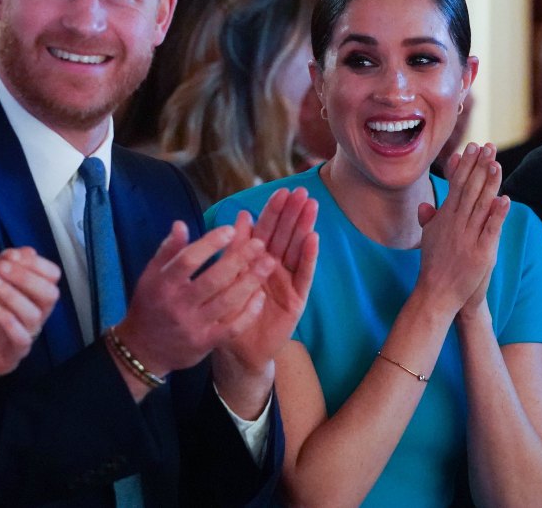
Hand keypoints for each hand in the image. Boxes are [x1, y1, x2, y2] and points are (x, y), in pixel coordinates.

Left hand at [0, 247, 60, 407]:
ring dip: (13, 294)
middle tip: (2, 268)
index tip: (13, 257)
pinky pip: (21, 340)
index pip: (51, 279)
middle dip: (27, 277)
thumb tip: (28, 251)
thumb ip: (1, 266)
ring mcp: (21, 339)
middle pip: (50, 295)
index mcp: (28, 299)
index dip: (37, 264)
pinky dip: (9, 320)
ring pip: (35, 315)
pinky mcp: (9, 359)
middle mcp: (30, 319)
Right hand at [114, 220, 275, 381]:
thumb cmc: (151, 305)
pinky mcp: (205, 343)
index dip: (210, 243)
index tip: (230, 229)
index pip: (188, 260)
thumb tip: (181, 224)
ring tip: (268, 264)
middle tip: (260, 243)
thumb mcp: (151, 276)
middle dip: (239, 260)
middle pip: (213, 280)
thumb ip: (168, 250)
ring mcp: (193, 326)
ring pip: (227, 303)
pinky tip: (260, 295)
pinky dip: (249, 312)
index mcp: (163, 284)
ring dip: (250, 282)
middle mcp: (178, 305)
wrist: (144, 351)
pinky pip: (233, 327)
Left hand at [219, 188, 318, 373]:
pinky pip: (303, 275)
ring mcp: (287, 282)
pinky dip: (308, 256)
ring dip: (304, 227)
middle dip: (293, 213)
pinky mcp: (296, 299)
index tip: (283, 191)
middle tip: (302, 192)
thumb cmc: (230, 313)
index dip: (275, 211)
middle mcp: (275, 267)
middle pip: (285, 235)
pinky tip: (313, 238)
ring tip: (311, 207)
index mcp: (257, 260)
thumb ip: (235, 249)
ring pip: (297, 250)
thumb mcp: (228, 277)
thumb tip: (242, 215)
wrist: (237, 350)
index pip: (267, 230)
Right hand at [416, 142, 509, 315]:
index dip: (465, 165)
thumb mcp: (428, 239)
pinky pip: (490, 229)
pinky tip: (505, 199)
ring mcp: (468, 237)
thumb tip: (425, 205)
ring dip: (489, 184)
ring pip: (480, 205)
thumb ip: (429, 220)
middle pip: (469, 189)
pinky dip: (497, 214)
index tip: (472, 146)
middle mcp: (455, 223)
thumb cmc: (434, 266)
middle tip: (488, 146)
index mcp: (444, 218)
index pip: (456, 184)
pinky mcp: (481, 252)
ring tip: (496, 164)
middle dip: (479, 166)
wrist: (437, 294)